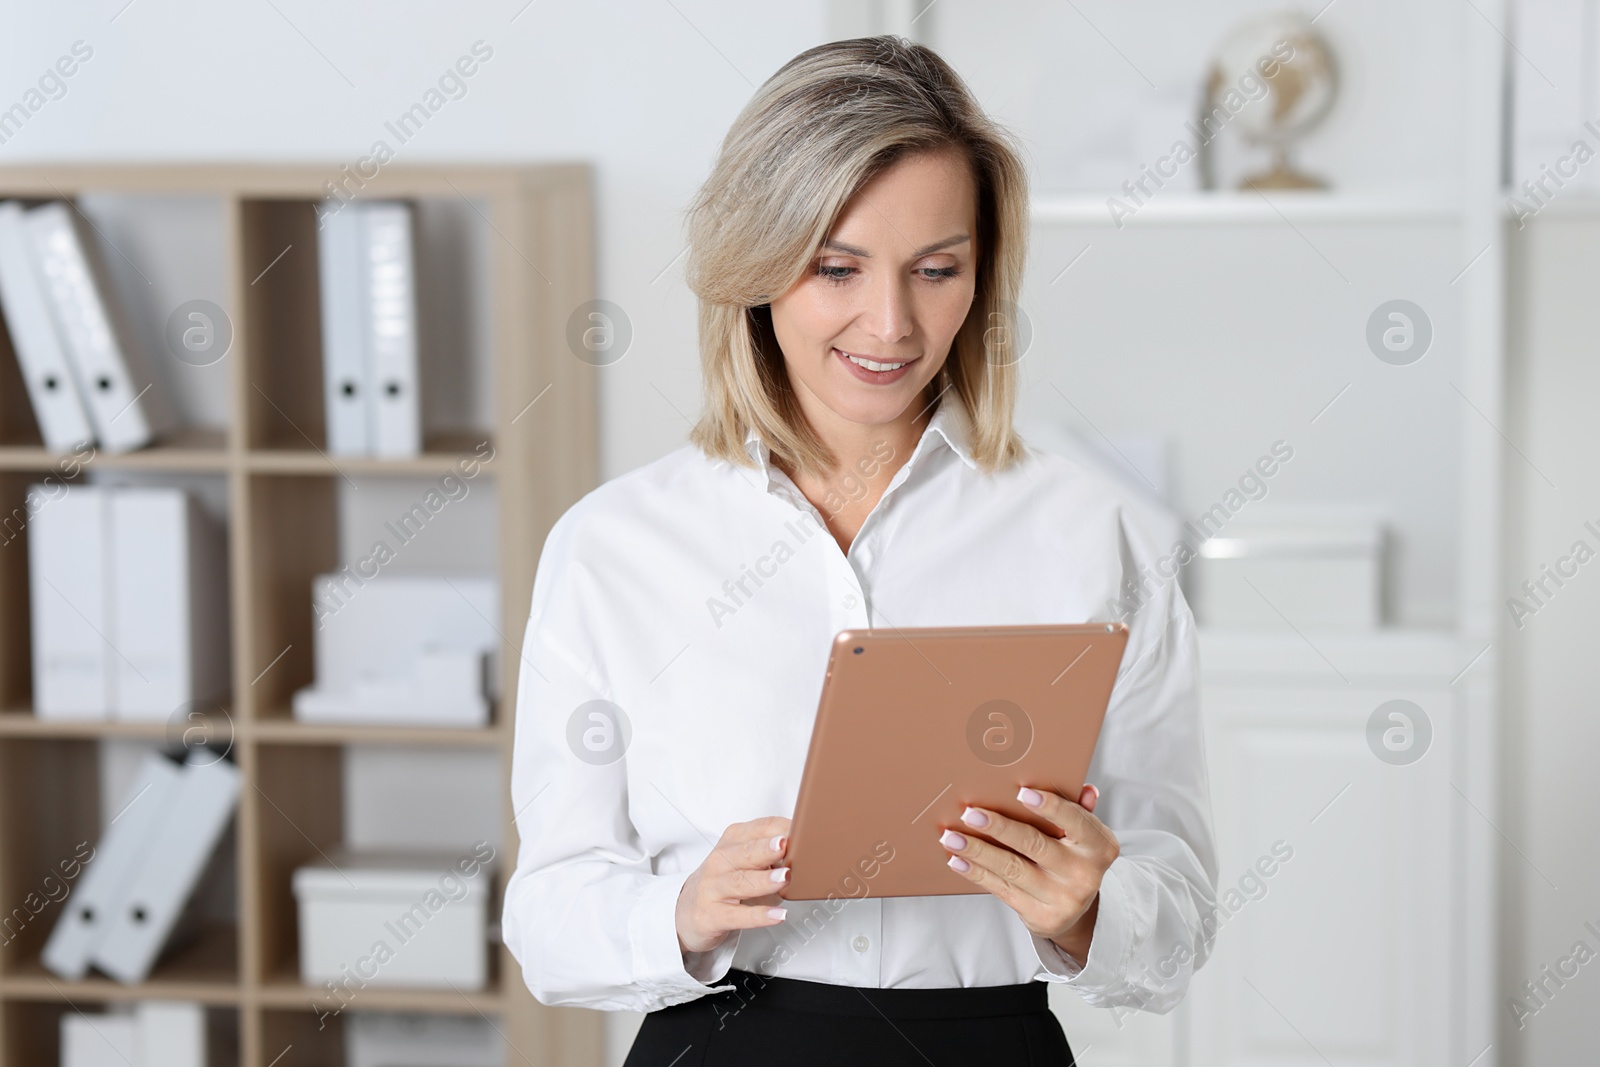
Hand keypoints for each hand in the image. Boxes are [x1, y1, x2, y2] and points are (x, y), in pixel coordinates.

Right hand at [676, 816, 792, 955]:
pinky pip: (736, 916)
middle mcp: (719, 862)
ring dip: (764, 880)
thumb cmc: (722, 882)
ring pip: (740, 882)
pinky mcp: (711, 915)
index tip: (802, 829)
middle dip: (766, 848)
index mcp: (731, 842)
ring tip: (785, 878)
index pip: (758, 829)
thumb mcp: (742, 861)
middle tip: (786, 845)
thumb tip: (806, 852)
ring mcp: (713, 889)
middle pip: (745, 852)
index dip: (780, 829)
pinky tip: (777, 915)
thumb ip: (769, 854)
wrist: (685, 911)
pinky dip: (758, 916)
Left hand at [937, 783, 1116, 964]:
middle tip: (970, 813)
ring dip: (977, 851)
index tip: (1021, 792)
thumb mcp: (1086, 834)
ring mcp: (1062, 899)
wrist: (1076, 909)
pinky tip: (957, 860)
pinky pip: (1001, 889)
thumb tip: (1085, 789)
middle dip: (999, 828)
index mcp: (1099, 846)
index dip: (1050, 806)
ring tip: (951, 836)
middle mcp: (1084, 874)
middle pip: (1035, 845)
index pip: (1075, 821)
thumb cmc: (1074, 856)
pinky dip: (976, 873)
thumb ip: (1081, 811)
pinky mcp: (1039, 916)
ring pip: (1012, 869)